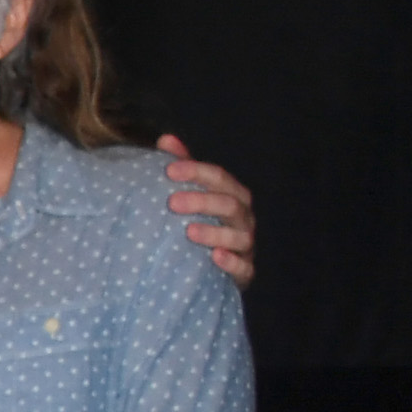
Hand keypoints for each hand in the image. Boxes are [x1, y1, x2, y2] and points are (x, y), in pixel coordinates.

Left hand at [156, 136, 254, 290]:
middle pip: (230, 204)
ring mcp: (246, 246)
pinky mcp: (245, 272)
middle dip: (203, 201)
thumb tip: (165, 139)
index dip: (197, 171)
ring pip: (240, 236)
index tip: (169, 170)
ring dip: (215, 233)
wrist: (209, 270)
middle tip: (172, 202)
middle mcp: (243, 219)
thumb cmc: (199, 224)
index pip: (220, 178)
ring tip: (188, 232)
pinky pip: (244, 268)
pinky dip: (232, 262)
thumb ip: (182, 169)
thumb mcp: (190, 195)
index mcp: (232, 196)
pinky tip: (215, 257)